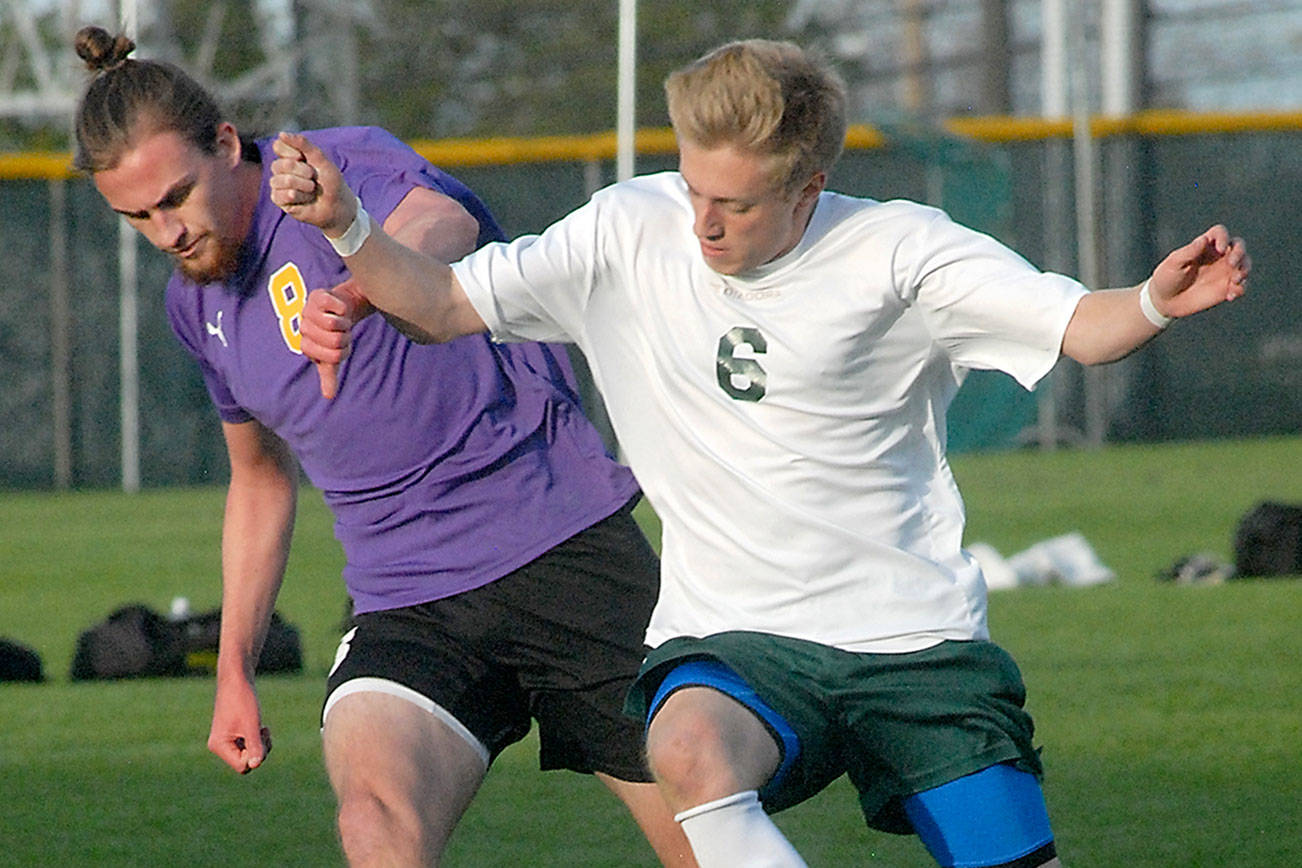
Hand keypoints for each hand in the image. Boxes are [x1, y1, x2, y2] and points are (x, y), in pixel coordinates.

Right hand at [208, 677, 272, 773]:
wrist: (237, 678)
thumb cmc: (243, 700)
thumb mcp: (252, 725)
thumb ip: (255, 746)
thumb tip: (256, 765)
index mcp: (218, 746)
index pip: (242, 766)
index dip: (255, 755)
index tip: (260, 736)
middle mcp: (218, 746)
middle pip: (245, 762)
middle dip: (259, 750)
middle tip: (265, 732)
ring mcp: (224, 740)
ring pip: (247, 755)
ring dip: (259, 744)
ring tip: (264, 729)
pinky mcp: (231, 734)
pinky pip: (246, 747)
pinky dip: (256, 739)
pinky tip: (260, 727)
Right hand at [269, 131, 356, 236]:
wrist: (338, 205)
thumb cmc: (330, 181)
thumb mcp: (320, 159)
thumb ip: (303, 144)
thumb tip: (281, 133)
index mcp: (290, 156)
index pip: (278, 146)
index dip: (291, 152)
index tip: (304, 158)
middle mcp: (282, 169)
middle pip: (279, 164)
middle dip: (301, 171)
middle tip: (313, 177)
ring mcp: (279, 184)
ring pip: (278, 180)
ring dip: (302, 185)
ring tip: (312, 190)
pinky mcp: (279, 200)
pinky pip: (279, 195)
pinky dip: (297, 196)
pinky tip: (305, 199)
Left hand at [301, 278, 372, 398]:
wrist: (343, 307)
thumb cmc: (336, 333)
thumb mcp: (332, 355)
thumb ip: (329, 375)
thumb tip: (329, 396)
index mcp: (307, 345)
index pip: (333, 357)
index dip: (344, 351)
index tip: (342, 345)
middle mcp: (304, 328)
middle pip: (334, 340)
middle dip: (346, 337)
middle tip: (343, 332)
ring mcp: (308, 311)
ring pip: (332, 323)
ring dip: (345, 323)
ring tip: (341, 321)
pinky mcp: (317, 296)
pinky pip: (334, 306)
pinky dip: (342, 308)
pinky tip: (339, 308)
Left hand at [1148, 225, 1250, 318]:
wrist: (1165, 301)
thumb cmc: (1167, 277)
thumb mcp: (1174, 264)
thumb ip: (1189, 252)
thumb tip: (1204, 239)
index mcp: (1204, 246)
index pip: (1220, 232)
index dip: (1223, 237)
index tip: (1220, 249)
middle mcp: (1218, 256)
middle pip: (1239, 245)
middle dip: (1240, 252)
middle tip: (1232, 264)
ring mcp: (1224, 272)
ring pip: (1245, 264)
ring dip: (1245, 270)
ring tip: (1235, 280)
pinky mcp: (1226, 288)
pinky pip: (1241, 286)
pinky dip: (1240, 289)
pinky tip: (1230, 296)